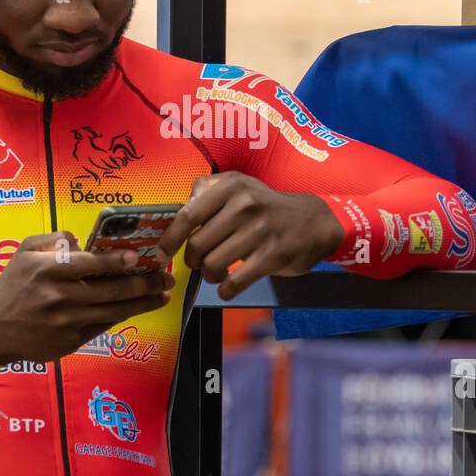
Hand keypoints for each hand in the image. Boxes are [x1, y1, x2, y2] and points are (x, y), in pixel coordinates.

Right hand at [0, 231, 174, 365]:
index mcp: (46, 271)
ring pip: (112, 312)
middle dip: (143, 284)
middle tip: (165, 277)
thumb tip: (84, 242)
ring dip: (142, 303)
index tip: (138, 257)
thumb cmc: (11, 285)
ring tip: (163, 294)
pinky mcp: (70, 342)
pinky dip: (122, 316)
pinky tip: (139, 307)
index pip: (88, 265)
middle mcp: (58, 298)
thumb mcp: (24, 251)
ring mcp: (66, 323)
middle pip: (109, 291)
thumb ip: (54, 239)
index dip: (115, 262)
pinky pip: (103, 326)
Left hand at [156, 171, 343, 300]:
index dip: (170, 239)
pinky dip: (225, 290)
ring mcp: (259, 231)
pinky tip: (228, 286)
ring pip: (213, 265)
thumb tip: (181, 205)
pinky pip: (234, 282)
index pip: (188, 215)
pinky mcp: (272, 256)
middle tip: (200, 263)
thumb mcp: (240, 185)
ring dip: (209, 275)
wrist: (314, 222)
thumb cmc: (267, 206)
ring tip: (216, 272)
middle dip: (193, 261)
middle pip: (198, 246)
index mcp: (231, 188)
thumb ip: (208, 190)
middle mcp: (244, 206)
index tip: (162, 254)